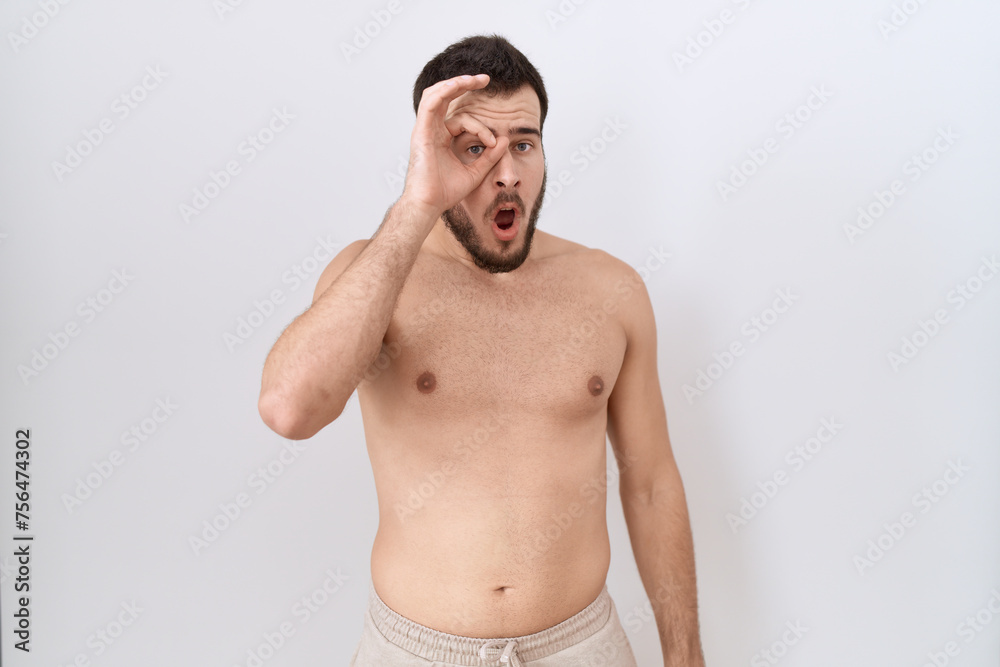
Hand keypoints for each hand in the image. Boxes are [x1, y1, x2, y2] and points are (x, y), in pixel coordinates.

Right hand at [401, 74, 508, 218]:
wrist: (430, 204)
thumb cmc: (446, 192)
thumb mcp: (476, 171)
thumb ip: (490, 156)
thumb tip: (504, 139)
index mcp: (442, 139)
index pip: (462, 120)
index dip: (481, 127)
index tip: (493, 142)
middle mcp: (432, 131)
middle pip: (446, 98)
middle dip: (465, 85)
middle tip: (485, 79)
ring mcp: (425, 129)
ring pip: (437, 95)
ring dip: (456, 83)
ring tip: (476, 79)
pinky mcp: (421, 131)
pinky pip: (431, 103)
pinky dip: (445, 91)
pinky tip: (460, 84)